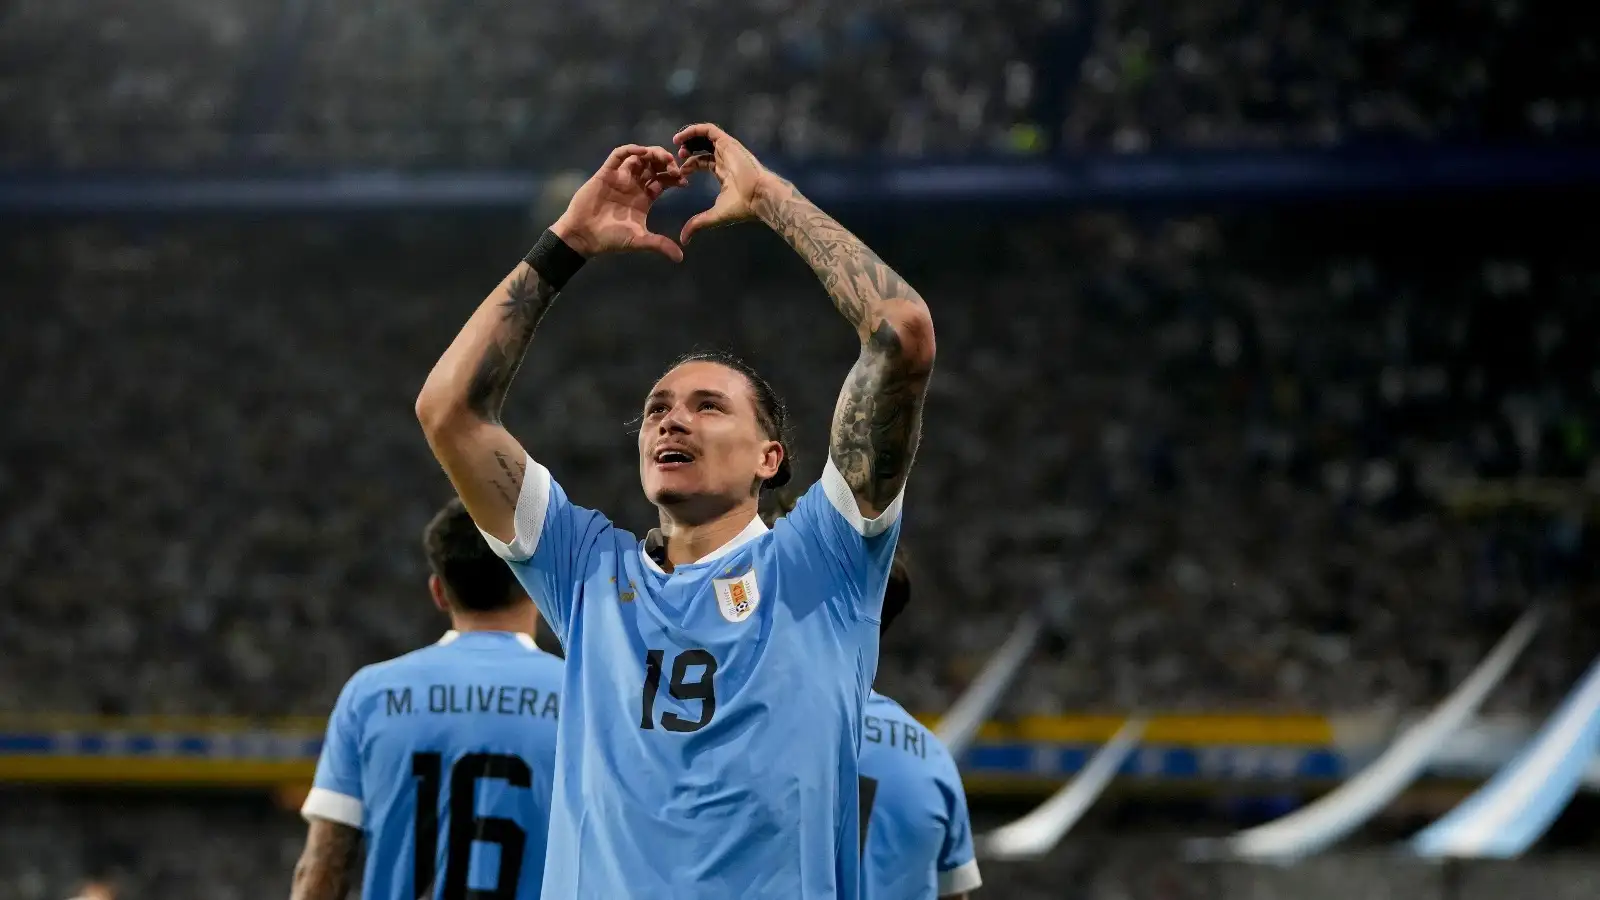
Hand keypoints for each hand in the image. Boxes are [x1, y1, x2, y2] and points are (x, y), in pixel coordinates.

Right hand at [552, 145, 687, 261]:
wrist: (583, 236)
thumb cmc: (610, 239)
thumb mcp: (639, 241)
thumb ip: (659, 244)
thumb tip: (680, 258)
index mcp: (645, 198)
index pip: (663, 180)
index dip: (674, 177)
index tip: (684, 180)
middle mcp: (634, 185)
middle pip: (653, 165)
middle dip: (665, 162)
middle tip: (675, 165)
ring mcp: (620, 177)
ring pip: (638, 157)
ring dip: (651, 153)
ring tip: (662, 157)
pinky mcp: (606, 173)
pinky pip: (618, 156)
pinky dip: (630, 149)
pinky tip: (641, 151)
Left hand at [674, 123, 782, 244]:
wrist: (759, 197)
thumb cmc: (741, 206)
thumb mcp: (714, 216)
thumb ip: (697, 223)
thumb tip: (684, 239)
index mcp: (723, 172)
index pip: (703, 162)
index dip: (689, 165)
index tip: (679, 173)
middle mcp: (725, 158)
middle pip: (703, 147)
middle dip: (688, 150)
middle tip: (676, 158)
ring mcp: (727, 149)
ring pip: (705, 136)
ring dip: (689, 138)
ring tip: (676, 144)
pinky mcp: (728, 142)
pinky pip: (708, 130)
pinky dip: (693, 130)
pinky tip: (681, 138)